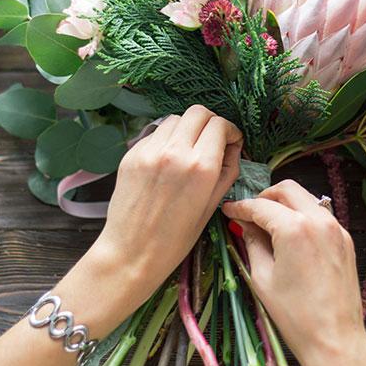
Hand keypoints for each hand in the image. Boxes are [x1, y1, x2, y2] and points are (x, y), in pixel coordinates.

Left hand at [0, 106, 241, 365]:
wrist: (132, 253)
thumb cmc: (177, 238)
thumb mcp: (212, 206)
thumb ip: (227, 170)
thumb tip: (233, 147)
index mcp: (201, 166)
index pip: (220, 124)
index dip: (230, 131)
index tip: (230, 143)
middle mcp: (176, 151)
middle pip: (198, 113)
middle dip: (210, 123)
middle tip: (211, 141)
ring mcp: (150, 150)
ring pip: (175, 119)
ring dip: (186, 129)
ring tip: (187, 151)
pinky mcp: (132, 154)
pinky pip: (155, 134)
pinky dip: (166, 140)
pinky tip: (166, 161)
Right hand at [222, 180, 365, 365]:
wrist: (335, 338)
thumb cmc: (296, 315)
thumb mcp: (263, 278)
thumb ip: (252, 243)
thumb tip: (245, 225)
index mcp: (295, 229)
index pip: (261, 207)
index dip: (240, 207)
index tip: (228, 210)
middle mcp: (319, 221)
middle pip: (287, 190)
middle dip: (265, 197)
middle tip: (249, 213)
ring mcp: (336, 229)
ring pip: (306, 199)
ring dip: (286, 204)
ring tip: (269, 224)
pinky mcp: (345, 240)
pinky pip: (320, 215)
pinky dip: (303, 216)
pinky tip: (291, 236)